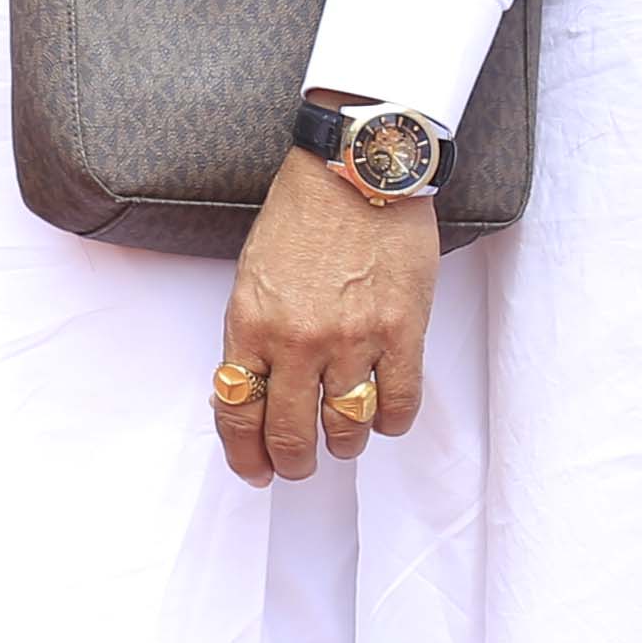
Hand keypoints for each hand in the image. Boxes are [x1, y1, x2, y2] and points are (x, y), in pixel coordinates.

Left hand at [216, 132, 437, 487]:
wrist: (355, 173)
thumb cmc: (301, 217)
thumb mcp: (253, 275)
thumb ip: (254, 334)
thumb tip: (256, 389)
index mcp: (250, 322)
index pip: (238, 409)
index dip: (244, 452)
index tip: (252, 469)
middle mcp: (298, 339)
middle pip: (292, 432)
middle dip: (293, 462)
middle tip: (297, 469)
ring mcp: (353, 339)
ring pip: (348, 426)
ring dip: (344, 445)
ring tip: (342, 442)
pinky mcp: (403, 332)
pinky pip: (399, 403)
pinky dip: (392, 423)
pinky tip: (384, 420)